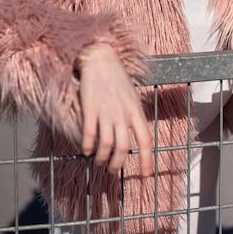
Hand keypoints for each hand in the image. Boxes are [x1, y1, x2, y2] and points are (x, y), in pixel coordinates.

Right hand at [76, 42, 152, 175]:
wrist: (100, 58)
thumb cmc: (116, 77)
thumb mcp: (132, 95)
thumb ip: (134, 114)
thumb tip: (136, 134)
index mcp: (135, 110)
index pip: (146, 139)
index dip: (147, 159)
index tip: (146, 175)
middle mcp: (122, 113)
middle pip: (123, 147)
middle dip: (117, 163)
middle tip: (112, 169)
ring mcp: (106, 111)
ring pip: (106, 145)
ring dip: (102, 158)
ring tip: (99, 161)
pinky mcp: (90, 108)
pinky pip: (89, 134)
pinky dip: (87, 146)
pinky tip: (86, 150)